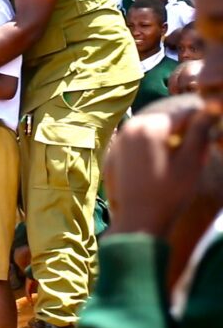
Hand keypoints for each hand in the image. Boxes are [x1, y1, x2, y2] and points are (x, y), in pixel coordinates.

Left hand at [104, 103, 217, 236]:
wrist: (138, 221)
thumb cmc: (169, 194)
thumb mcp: (191, 161)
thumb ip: (200, 130)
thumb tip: (211, 106)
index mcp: (149, 127)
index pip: (183, 108)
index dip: (203, 113)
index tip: (214, 121)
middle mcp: (130, 127)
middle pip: (164, 111)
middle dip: (185, 117)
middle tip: (204, 127)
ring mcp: (120, 139)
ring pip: (150, 121)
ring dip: (170, 125)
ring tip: (188, 139)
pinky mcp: (115, 150)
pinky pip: (138, 134)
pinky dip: (154, 136)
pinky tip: (168, 148)